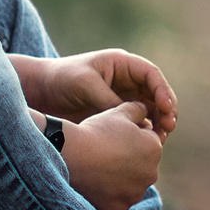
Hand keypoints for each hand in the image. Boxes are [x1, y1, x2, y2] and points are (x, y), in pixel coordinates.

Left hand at [18, 49, 178, 138]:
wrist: (41, 93)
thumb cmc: (61, 80)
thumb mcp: (85, 85)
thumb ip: (109, 100)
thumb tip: (132, 121)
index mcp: (122, 65)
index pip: (151, 75)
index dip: (162, 91)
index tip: (165, 107)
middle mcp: (128, 81)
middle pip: (157, 95)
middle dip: (166, 111)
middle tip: (168, 128)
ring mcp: (124, 99)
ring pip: (152, 112)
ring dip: (159, 124)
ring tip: (159, 139)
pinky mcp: (118, 116)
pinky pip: (138, 124)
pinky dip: (145, 134)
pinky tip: (145, 144)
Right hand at [58, 103, 164, 209]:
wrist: (70, 156)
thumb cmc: (95, 132)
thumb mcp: (118, 113)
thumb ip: (137, 109)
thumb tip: (145, 110)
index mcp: (154, 149)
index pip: (147, 141)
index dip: (129, 136)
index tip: (111, 136)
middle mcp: (151, 174)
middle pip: (140, 164)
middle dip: (128, 159)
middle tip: (103, 152)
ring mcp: (135, 193)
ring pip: (130, 184)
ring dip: (119, 177)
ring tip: (97, 167)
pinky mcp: (119, 208)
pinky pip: (116, 199)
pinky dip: (108, 193)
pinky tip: (94, 182)